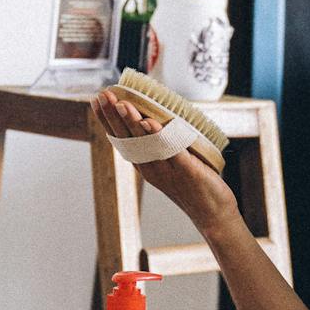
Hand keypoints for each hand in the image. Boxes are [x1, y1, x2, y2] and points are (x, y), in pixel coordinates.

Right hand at [90, 91, 239, 236]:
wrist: (213, 214)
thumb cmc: (194, 185)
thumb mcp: (172, 163)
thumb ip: (163, 143)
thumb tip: (157, 114)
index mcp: (145, 164)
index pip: (121, 140)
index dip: (107, 120)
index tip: (97, 100)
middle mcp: (151, 168)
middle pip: (128, 139)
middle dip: (114, 116)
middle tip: (104, 94)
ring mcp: (167, 171)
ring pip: (145, 144)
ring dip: (133, 123)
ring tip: (123, 104)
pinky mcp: (187, 172)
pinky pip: (171, 152)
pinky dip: (160, 137)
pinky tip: (150, 123)